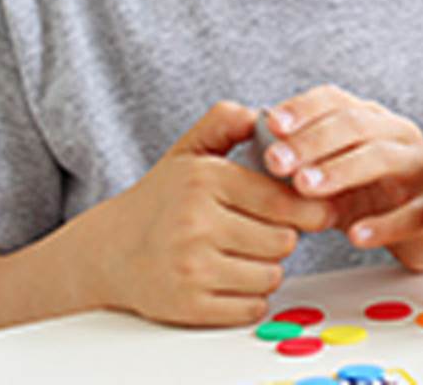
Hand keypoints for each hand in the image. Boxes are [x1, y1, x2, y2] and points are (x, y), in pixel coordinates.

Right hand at [90, 101, 334, 326]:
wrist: (108, 251)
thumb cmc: (160, 201)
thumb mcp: (188, 151)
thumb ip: (225, 122)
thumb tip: (263, 115)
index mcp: (204, 180)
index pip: (282, 200)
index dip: (305, 208)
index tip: (314, 211)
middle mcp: (197, 223)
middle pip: (283, 241)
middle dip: (280, 238)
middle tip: (260, 232)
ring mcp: (192, 267)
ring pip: (271, 276)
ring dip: (265, 269)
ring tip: (241, 255)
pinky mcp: (189, 305)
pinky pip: (251, 307)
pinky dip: (249, 298)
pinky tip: (229, 280)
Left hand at [262, 86, 422, 271]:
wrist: (417, 235)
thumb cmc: (368, 199)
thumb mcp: (330, 179)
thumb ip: (301, 164)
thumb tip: (259, 151)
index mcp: (371, 119)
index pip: (335, 100)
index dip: (303, 109)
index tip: (272, 124)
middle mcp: (398, 135)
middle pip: (355, 124)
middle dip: (311, 141)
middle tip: (277, 162)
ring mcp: (420, 169)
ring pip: (383, 158)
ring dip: (340, 170)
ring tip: (305, 187)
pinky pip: (412, 213)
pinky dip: (383, 224)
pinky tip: (356, 234)